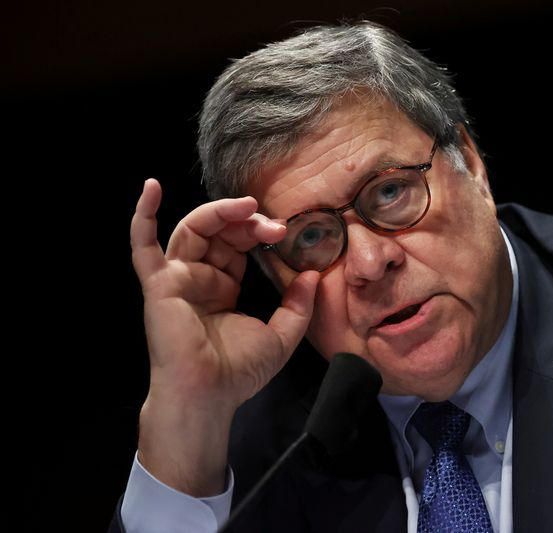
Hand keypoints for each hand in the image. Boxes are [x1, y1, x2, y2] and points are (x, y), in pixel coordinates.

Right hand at [129, 179, 318, 494]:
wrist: (210, 397)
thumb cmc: (239, 372)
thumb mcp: (282, 335)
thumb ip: (299, 305)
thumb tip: (313, 275)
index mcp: (222, 286)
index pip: (238, 245)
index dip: (259, 233)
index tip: (285, 233)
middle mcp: (198, 277)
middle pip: (218, 232)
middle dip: (246, 222)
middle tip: (274, 225)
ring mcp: (177, 278)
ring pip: (192, 229)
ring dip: (218, 212)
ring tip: (246, 207)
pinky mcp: (159, 284)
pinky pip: (143, 246)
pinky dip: (143, 216)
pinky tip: (151, 188)